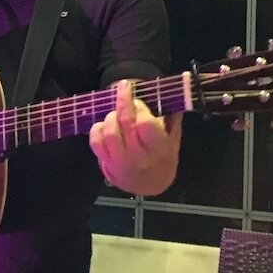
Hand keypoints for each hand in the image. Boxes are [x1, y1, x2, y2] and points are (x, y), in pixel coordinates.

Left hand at [89, 80, 182, 195]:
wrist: (151, 183)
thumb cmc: (164, 156)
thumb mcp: (173, 137)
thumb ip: (173, 115)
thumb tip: (177, 89)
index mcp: (159, 149)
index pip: (145, 124)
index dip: (139, 108)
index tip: (138, 100)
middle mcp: (139, 158)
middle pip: (125, 123)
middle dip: (123, 101)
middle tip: (124, 89)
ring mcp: (121, 162)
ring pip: (109, 131)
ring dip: (111, 116)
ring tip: (117, 113)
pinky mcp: (106, 165)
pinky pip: (95, 142)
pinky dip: (98, 129)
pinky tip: (106, 125)